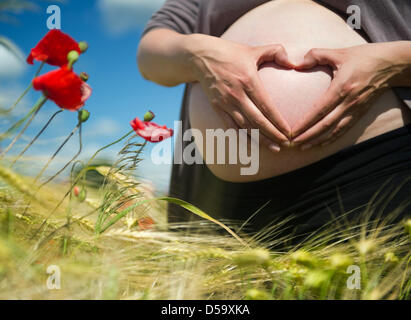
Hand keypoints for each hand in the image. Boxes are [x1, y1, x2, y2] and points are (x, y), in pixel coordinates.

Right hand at [187, 34, 293, 151]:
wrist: (200, 57)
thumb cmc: (230, 53)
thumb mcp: (253, 49)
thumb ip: (276, 51)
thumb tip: (294, 63)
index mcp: (248, 80)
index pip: (266, 106)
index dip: (278, 121)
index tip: (289, 132)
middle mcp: (236, 94)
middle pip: (257, 120)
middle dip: (273, 134)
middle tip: (286, 144)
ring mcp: (225, 102)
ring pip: (245, 126)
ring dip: (260, 139)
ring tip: (274, 149)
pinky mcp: (217, 107)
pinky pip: (230, 127)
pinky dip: (241, 138)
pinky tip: (252, 147)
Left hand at [291, 43, 407, 149]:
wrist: (392, 65)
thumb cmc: (363, 57)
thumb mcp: (339, 53)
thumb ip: (316, 55)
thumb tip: (297, 64)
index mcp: (342, 87)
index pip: (319, 110)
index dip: (305, 123)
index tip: (292, 131)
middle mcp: (349, 102)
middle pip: (325, 125)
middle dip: (307, 136)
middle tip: (291, 143)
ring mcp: (356, 110)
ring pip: (334, 131)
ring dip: (317, 141)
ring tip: (302, 147)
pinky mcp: (360, 114)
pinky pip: (344, 130)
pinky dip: (332, 139)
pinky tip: (320, 144)